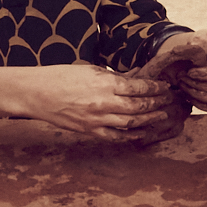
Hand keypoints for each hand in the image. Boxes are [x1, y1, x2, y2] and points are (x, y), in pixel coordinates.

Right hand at [22, 62, 171, 140]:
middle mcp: (104, 103)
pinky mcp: (89, 131)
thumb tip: (133, 80)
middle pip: (139, 107)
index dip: (154, 88)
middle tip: (169, 101)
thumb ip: (113, 77)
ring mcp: (96, 120)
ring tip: (161, 116)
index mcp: (105, 84)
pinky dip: (130, 136)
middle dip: (156, 104)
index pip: (138, 87)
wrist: (37, 93)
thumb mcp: (91, 70)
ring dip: (149, 120)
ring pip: (131, 123)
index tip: (164, 86)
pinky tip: (141, 133)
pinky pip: (114, 137)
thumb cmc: (62, 76)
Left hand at [152, 30, 206, 110]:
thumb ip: (199, 41)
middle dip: (197, 84)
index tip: (189, 71)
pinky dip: (198, 103)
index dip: (205, 74)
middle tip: (181, 77)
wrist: (201, 51)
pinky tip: (186, 94)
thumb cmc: (204, 43)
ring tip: (182, 84)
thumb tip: (195, 48)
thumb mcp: (202, 36)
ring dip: (196, 94)